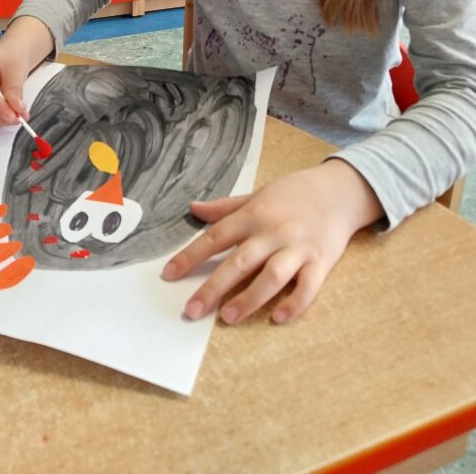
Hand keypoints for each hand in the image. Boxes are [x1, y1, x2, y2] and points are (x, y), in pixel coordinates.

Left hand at [162, 160, 382, 324]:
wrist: (339, 190)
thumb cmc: (294, 194)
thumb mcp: (257, 195)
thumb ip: (225, 207)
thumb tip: (194, 208)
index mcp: (254, 215)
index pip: (215, 237)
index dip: (190, 256)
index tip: (169, 275)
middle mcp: (273, 232)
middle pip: (239, 262)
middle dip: (213, 287)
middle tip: (192, 310)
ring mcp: (298, 248)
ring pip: (271, 276)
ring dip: (249, 299)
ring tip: (228, 317)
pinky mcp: (321, 262)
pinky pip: (308, 287)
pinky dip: (293, 304)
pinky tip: (277, 318)